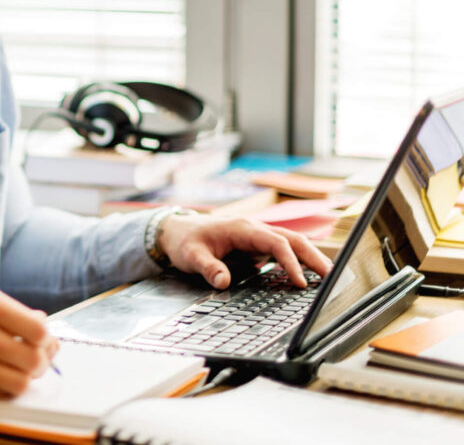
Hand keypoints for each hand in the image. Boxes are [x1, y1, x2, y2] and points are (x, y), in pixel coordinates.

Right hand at [0, 287, 59, 398]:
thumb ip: (13, 311)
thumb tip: (44, 326)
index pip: (37, 330)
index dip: (46, 338)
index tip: (42, 340)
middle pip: (33, 359)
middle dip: (41, 360)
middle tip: (34, 357)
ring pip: (21, 383)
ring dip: (24, 377)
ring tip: (15, 367)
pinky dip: (2, 387)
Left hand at [157, 213, 333, 288]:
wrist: (178, 231)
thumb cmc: (186, 241)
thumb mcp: (191, 255)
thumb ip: (208, 268)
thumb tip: (223, 282)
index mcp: (242, 228)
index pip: (276, 243)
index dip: (291, 262)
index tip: (301, 282)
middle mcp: (254, 229)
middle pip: (292, 239)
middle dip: (313, 257)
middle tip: (332, 278)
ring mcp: (257, 236)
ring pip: (292, 243)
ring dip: (311, 257)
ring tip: (329, 277)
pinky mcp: (257, 245)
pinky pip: (283, 250)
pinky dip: (298, 260)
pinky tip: (308, 275)